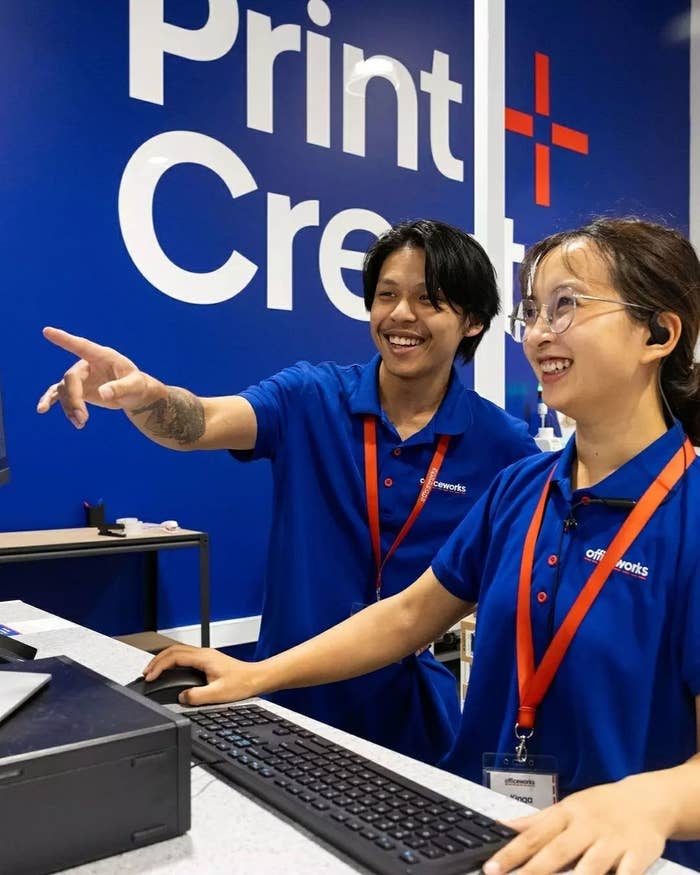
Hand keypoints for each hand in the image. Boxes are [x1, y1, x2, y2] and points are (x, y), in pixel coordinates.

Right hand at [37, 327, 161, 427]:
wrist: (133, 394)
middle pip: (71, 378)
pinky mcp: (77, 389)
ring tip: (80, 424)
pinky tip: (41, 409)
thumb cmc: (136, 385)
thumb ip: (119, 388)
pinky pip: (59, 394)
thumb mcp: (134, 386)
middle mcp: (87, 364)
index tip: (47, 331)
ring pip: (64, 390)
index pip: (81, 346)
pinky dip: (50, 401)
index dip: (65, 339)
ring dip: (69, 407)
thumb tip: (102, 394)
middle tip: (83, 419)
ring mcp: (80, 377)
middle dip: (74, 399)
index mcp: (102, 356)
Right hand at [144, 644, 259, 705]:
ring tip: (153, 672)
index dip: (159, 666)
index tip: (150, 677)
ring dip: (164, 660)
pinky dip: (172, 662)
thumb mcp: (218, 694)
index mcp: (203, 658)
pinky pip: (184, 656)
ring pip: (178, 651)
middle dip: (156, 660)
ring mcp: (205, 655)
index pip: (174, 657)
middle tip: (146, 673)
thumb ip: (197, 696)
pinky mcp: (207, 660)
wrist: (256, 678)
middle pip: (173, 650)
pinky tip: (170, 672)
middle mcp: (203, 653)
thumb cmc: (242, 683)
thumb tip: (181, 698)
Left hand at [483, 777, 670, 874]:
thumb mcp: (567, 807)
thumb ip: (535, 821)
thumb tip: (502, 826)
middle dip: (535, 871)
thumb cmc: (600, 806)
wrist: (647, 799)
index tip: (491, 868)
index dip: (511, 853)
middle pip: (557, 851)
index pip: (533, 836)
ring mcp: (613, 841)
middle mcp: (587, 827)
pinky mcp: (638, 855)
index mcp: (566, 814)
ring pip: (591, 866)